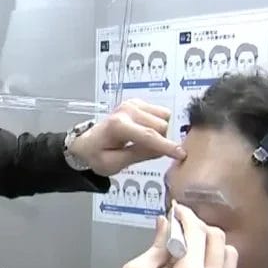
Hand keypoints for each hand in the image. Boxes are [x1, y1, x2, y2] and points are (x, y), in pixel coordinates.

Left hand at [69, 99, 185, 175]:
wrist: (86, 143)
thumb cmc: (97, 156)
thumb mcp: (114, 164)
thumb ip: (139, 155)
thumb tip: (162, 150)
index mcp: (118, 126)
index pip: (149, 136)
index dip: (167, 147)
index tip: (181, 155)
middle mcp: (127, 110)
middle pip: (160, 126)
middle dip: (160, 141)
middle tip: (146, 151)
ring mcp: (132, 104)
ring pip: (163, 117)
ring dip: (160, 132)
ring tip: (143, 141)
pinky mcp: (137, 102)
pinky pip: (160, 112)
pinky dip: (158, 123)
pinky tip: (144, 130)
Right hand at [98, 204, 237, 267]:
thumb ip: (157, 245)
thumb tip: (167, 222)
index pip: (197, 233)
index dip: (186, 216)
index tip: (177, 210)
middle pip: (219, 241)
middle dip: (201, 228)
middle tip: (184, 227)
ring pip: (231, 261)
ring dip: (213, 248)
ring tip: (192, 250)